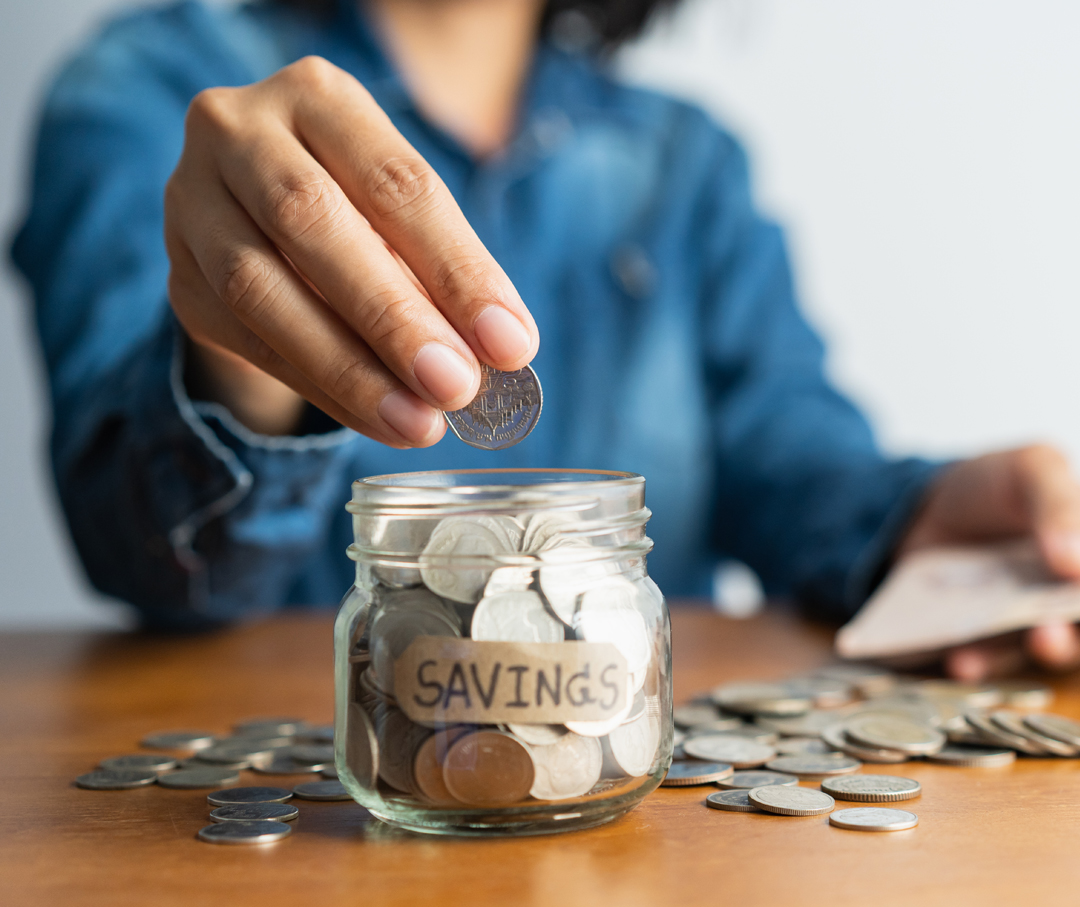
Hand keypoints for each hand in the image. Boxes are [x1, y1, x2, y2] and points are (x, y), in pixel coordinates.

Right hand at [165, 56, 537, 442]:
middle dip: (393, 317)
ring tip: (418, 422)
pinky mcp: (179, 276)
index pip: (396, 182)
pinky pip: (247, 341)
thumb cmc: (358, 212)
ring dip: (350, 368)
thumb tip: (504, 347)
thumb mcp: (404, 219)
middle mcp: (238, 131)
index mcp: (317, 96)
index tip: (510, 345)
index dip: (457, 268)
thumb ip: (444, 272)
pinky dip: (321, 388)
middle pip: (313, 221)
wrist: (257, 220)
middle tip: (456, 387)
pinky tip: (377, 419)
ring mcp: (192, 202)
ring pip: (261, 288)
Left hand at [898, 445, 1079, 679]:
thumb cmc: (990, 486)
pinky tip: (963, 660)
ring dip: (1046, 649)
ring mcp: (1029, 622)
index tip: (1077, 592)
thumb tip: (1076, 563)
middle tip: (1056, 629)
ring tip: (1035, 641)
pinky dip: (980, 663)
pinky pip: (988, 660)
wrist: (921, 509)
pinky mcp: (985, 641)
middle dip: (1075, 630)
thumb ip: (1058, 504)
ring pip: (1051, 647)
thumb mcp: (1029, 469)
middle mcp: (1070, 595)